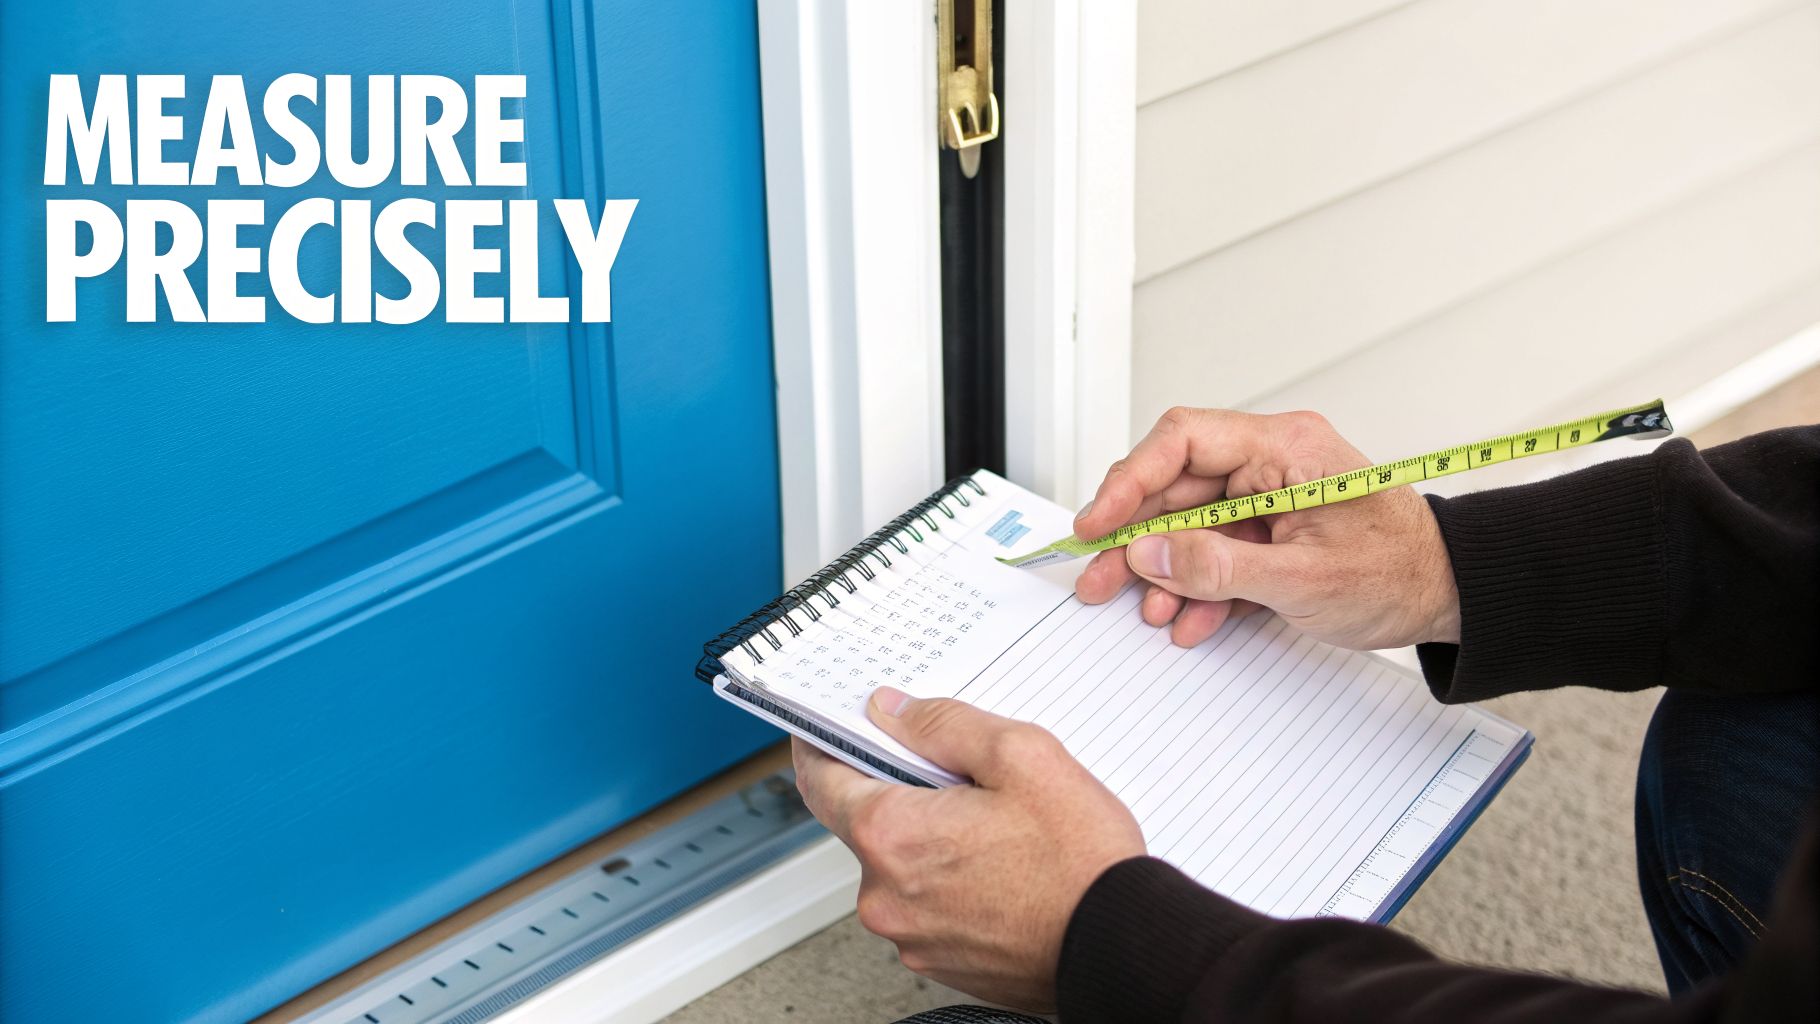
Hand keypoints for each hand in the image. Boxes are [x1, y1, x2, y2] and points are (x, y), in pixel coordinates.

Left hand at [792, 688, 1144, 1010]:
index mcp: (891, 836)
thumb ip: (943, 724)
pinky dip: (951, 880)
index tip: (827, 728)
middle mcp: (886, 895)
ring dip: (932, 838)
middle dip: (904, 790)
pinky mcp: (941, 962)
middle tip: (961, 774)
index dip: (822, 744)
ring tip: (999, 827)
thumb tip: (892, 711)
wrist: (1124, 945)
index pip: (821, 779)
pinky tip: (1003, 867)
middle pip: (867, 821)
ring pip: (902, 864)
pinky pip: (928, 904)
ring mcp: (912, 936)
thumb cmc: (1081, 862)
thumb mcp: (1021, 755)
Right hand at [1074, 407, 1460, 649]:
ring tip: (1146, 609)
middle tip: (1100, 577)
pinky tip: (1186, 618)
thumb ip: (1217, 566)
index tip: (1099, 524)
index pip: (1182, 441)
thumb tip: (1149, 553)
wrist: (1450, 596)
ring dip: (1164, 570)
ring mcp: (1270, 497)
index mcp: (1284, 448)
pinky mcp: (1272, 531)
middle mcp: (1272, 462)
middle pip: (1176, 487)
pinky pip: (1217, 550)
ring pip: (1190, 524)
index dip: (1129, 481)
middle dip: (1136, 538)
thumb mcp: (1303, 579)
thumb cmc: (1402, 574)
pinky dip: (1197, 586)